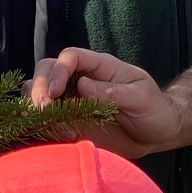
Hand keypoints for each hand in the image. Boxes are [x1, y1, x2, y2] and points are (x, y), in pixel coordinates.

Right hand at [27, 47, 179, 158]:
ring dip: (34, 104)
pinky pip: (45, 117)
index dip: (58, 71)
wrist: (158, 134)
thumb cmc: (154, 110)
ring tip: (45, 124)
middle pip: (47, 70)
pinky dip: (40, 123)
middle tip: (42, 110)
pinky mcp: (69, 120)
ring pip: (39, 90)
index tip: (55, 92)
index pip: (71, 57)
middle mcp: (81, 79)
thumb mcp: (141, 99)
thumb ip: (112, 92)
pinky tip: (50, 135)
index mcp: (100, 67)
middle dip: (40, 87)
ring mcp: (72, 99)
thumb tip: (82, 86)